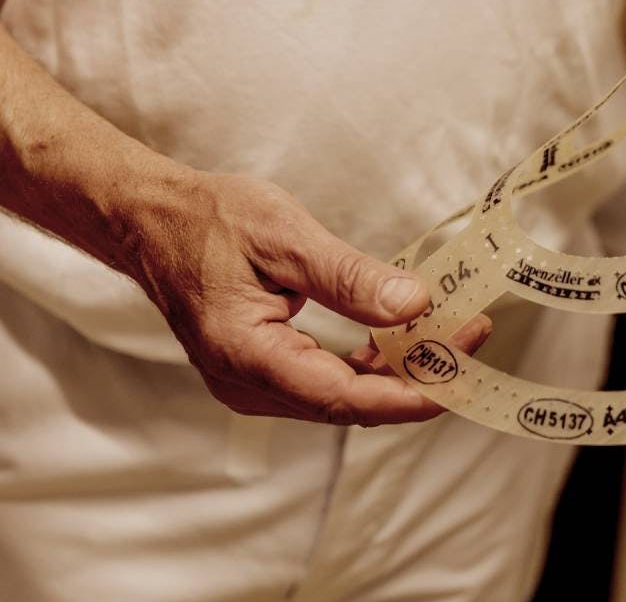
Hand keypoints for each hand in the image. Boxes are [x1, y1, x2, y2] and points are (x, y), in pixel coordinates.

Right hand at [124, 169, 489, 425]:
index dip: (408, 394)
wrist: (153, 221)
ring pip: (343, 396)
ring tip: (452, 335)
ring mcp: (253, 384)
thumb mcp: (285, 236)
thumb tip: (415, 304)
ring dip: (399, 371)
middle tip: (473, 339)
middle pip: (350, 404)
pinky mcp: (264, 372)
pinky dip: (371, 363)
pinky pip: (328, 380)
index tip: (460, 376)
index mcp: (245, 355)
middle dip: (417, 379)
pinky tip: (406, 338)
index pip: (343, 398)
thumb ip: (349, 277)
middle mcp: (247, 384)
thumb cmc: (208, 220)